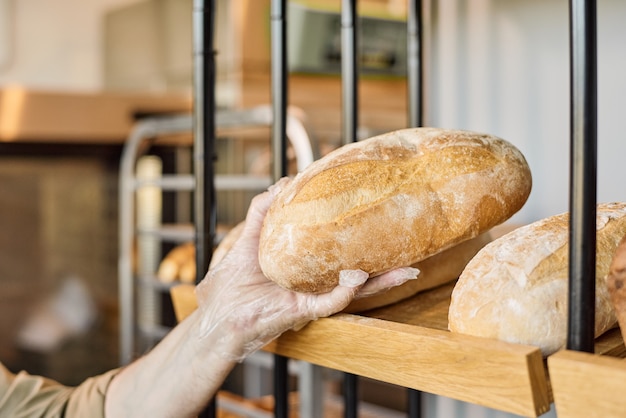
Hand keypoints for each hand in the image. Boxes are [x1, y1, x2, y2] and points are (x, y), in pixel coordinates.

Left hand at [195, 178, 418, 361]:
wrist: (216, 315)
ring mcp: (312, 297)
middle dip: (387, 267)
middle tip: (410, 252)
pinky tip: (356, 277)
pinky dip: (346, 291)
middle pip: (359, 274)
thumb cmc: (232, 283)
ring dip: (379, 281)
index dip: (360, 239)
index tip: (380, 219)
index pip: (340, 253)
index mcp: (307, 266)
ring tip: (402, 269)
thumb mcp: (247, 237)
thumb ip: (263, 209)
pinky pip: (331, 302)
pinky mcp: (302, 311)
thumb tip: (285, 182)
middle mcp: (315, 283)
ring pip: (355, 291)